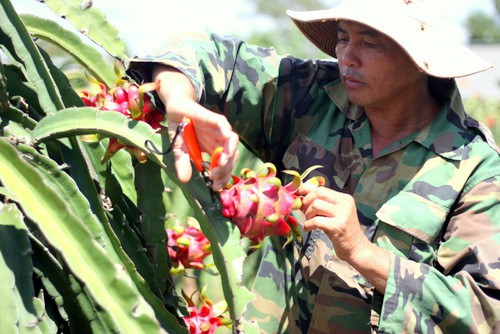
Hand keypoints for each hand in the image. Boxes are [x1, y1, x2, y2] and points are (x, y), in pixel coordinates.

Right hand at [153, 65, 238, 190]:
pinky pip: (225, 126)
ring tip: (220, 165)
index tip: (215, 187)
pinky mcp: (215, 119)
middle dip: (225, 170)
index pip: (224, 166)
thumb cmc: (180, 130)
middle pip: (231, 157)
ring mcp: (219, 130)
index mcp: (214, 151)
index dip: (222, 178)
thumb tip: (184, 179)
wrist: (176, 109)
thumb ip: (183, 163)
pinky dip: (227, 134)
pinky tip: (224, 143)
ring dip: (229, 155)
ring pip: (232, 143)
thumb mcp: (180, 150)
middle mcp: (220, 141)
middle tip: (215, 177)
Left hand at [299, 185, 389, 291]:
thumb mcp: (333, 214)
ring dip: (308, 214)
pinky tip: (308, 229)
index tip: (299, 196)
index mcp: (344, 198)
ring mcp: (342, 214)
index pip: (321, 188)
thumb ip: (322, 204)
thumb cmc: (341, 231)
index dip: (306, 190)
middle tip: (304, 212)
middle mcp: (344, 203)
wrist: (356, 248)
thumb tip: (301, 198)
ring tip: (309, 221)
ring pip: (316, 205)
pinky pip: (316, 221)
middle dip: (306, 201)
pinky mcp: (338, 226)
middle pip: (318, 193)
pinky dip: (308, 224)